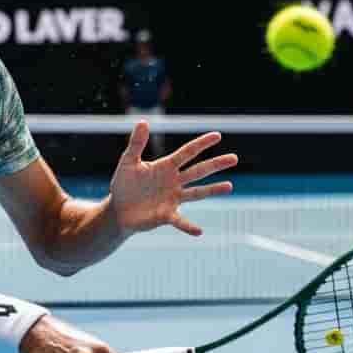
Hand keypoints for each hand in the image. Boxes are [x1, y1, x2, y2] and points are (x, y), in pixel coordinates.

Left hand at [108, 121, 236, 236]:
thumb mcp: (128, 161)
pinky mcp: (166, 215)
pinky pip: (180, 221)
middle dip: (215, 164)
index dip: (201, 144)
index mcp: (166, 166)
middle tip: (234, 158)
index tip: (217, 136)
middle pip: (198, 171)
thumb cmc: (124, 184)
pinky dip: (188, 226)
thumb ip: (136, 143)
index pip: (187, 152)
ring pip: (196, 193)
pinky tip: (199, 231)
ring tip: (230, 186)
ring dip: (212, 190)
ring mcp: (173, 199)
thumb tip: (142, 121)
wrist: (118, 209)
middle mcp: (174, 182)